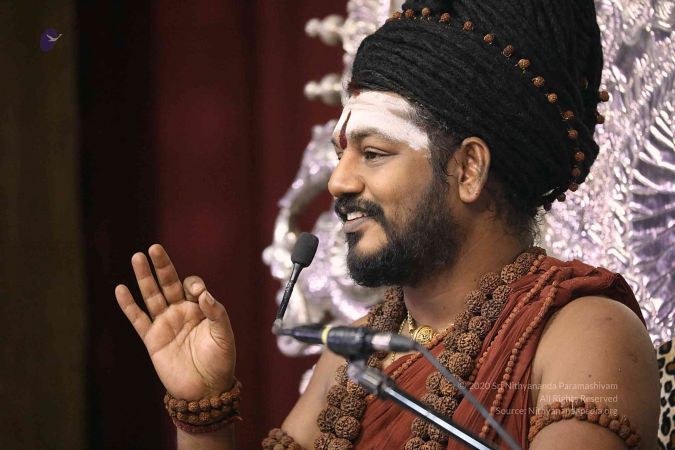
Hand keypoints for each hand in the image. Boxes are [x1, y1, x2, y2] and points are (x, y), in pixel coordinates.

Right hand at [115, 244, 234, 399]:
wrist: (205, 390)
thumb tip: (203, 294)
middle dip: (162, 266)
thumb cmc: (220, 361)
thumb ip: (216, 312)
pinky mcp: (152, 339)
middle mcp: (181, 312)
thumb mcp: (224, 335)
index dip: (194, 284)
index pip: (192, 286)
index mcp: (200, 308)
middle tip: (154, 248)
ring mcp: (165, 324)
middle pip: (168, 283)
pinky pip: (138, 319)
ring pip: (151, 296)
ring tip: (136, 257)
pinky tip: (120, 290)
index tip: (196, 292)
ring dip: (144, 277)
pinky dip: (128, 305)